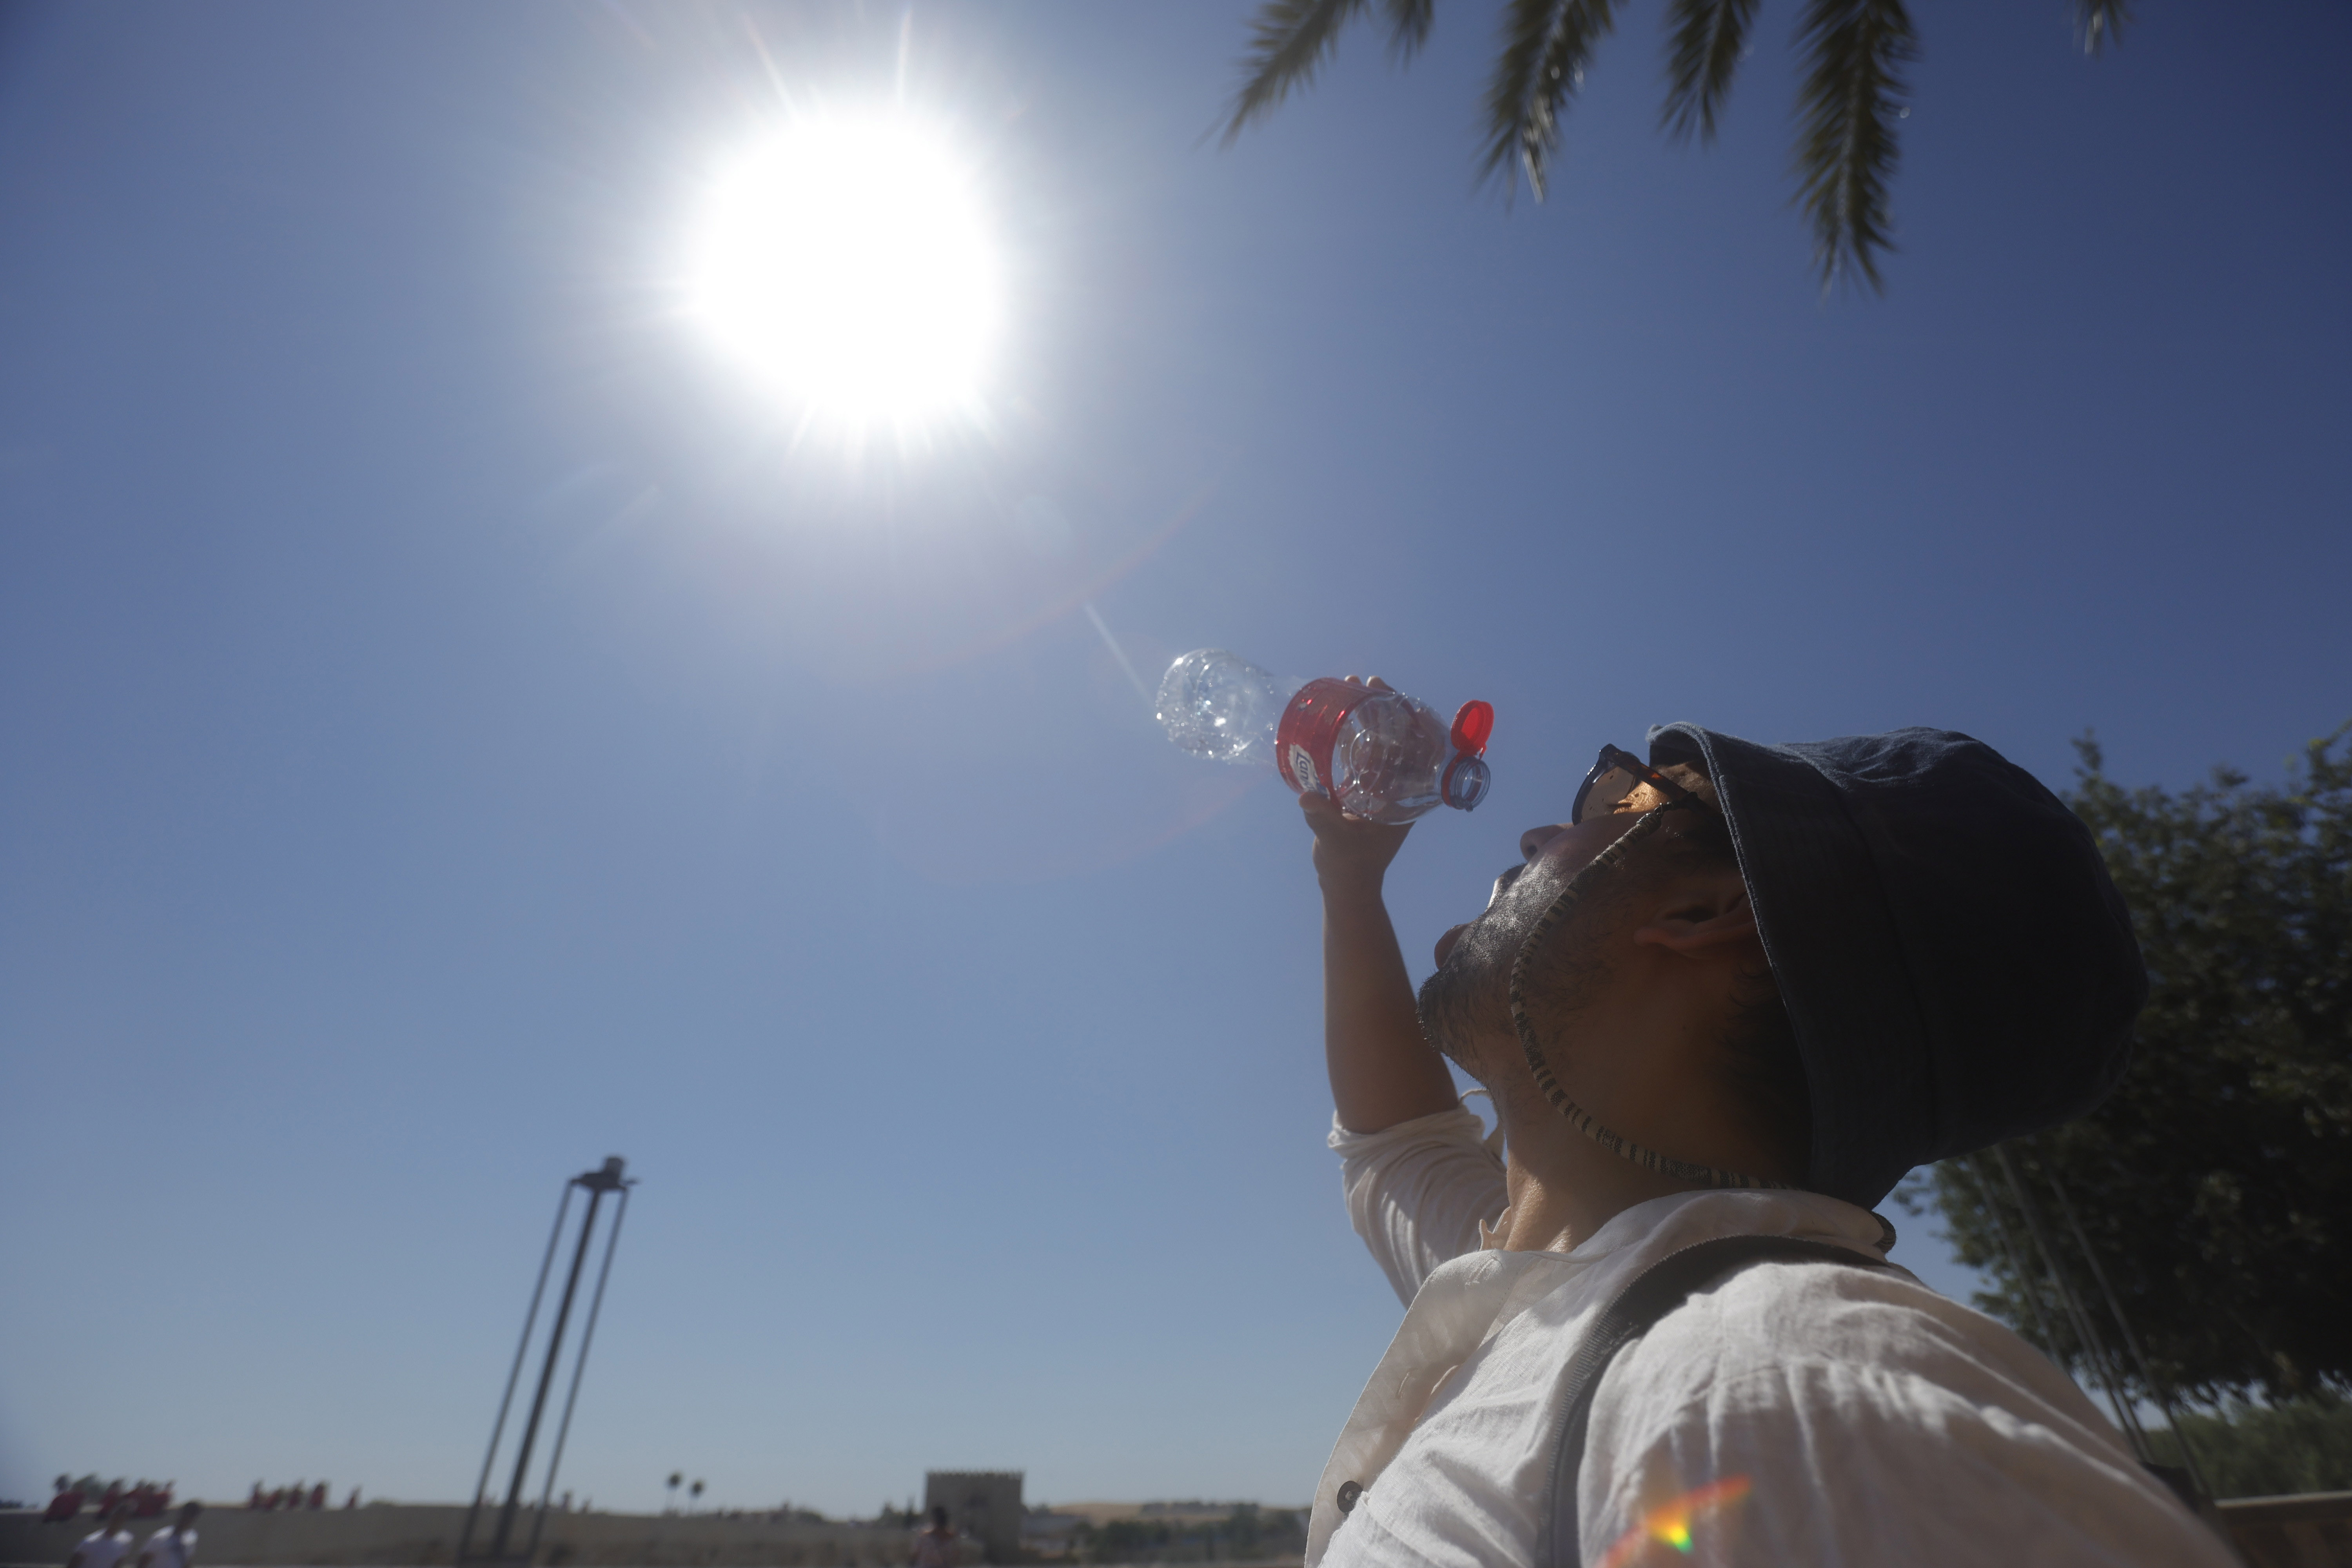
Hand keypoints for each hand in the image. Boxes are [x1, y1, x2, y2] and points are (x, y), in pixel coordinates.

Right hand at [1300, 677, 1412, 893]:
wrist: (1346, 885)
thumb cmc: (1348, 866)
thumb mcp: (1335, 839)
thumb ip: (1323, 817)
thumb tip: (1307, 797)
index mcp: (1404, 797)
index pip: (1411, 747)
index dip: (1402, 716)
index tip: (1385, 692)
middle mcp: (1397, 788)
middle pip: (1396, 738)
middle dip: (1381, 708)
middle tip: (1362, 682)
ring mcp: (1380, 789)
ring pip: (1378, 744)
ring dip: (1366, 718)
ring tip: (1349, 691)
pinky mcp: (1363, 792)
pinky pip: (1363, 757)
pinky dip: (1353, 737)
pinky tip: (1337, 722)